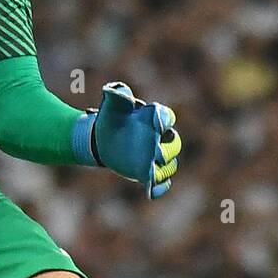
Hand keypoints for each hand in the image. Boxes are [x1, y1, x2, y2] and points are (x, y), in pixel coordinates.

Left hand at [74, 82, 181, 198]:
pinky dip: (159, 188)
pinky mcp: (147, 173)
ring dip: (163, 169)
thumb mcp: (113, 103)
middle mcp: (159, 139)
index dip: (165, 121)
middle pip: (175, 145)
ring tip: (150, 170)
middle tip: (156, 153)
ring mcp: (155, 158)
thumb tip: (114, 89)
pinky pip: (160, 184)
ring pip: (169, 166)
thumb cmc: (112, 117)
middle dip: (169, 149)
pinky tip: (150, 188)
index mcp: (155, 119)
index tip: (157, 124)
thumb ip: (118, 95)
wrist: (102, 137)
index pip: (167, 118)